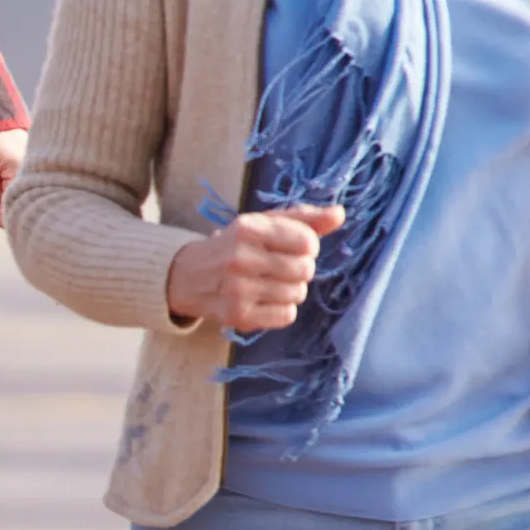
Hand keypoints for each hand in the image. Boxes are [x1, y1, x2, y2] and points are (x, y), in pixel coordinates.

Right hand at [164, 202, 342, 333]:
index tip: (291, 247)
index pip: (307, 242)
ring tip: (270, 283)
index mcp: (248, 228)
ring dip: (291, 290)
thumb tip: (339, 214)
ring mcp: (236, 289)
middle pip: (305, 270)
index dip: (306, 246)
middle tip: (279, 267)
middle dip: (299, 269)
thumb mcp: (265, 223)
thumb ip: (305, 218)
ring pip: (298, 294)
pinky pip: (286, 315)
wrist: (190, 275)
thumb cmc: (237, 245)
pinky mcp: (236, 315)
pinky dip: (282, 309)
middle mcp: (240, 258)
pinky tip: (266, 300)